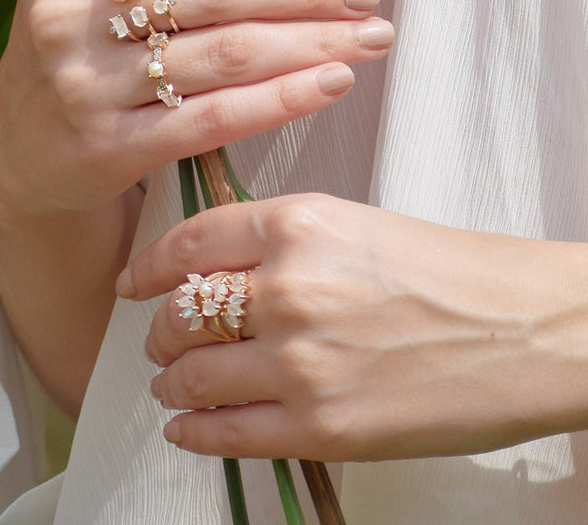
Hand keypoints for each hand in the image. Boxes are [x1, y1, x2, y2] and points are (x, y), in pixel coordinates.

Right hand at [0, 0, 392, 218]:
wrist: (26, 155)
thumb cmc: (81, 58)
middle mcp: (66, 15)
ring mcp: (84, 85)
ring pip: (225, 52)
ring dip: (312, 42)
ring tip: (368, 38)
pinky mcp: (109, 148)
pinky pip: (215, 118)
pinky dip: (283, 98)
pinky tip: (331, 84)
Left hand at [118, 194, 587, 460]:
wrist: (524, 331)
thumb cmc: (448, 274)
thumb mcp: (352, 227)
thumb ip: (277, 242)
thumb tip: (212, 268)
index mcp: (299, 225)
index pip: (189, 242)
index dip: (148, 265)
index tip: (133, 281)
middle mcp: (290, 289)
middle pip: (180, 312)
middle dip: (161, 329)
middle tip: (161, 338)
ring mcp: (301, 361)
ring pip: (190, 374)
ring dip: (172, 380)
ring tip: (174, 381)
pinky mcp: (321, 426)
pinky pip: (224, 431)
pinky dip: (193, 429)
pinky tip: (187, 424)